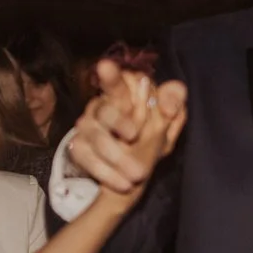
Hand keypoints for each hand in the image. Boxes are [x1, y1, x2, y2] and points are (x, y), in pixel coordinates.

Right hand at [70, 61, 186, 196]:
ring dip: (117, 157)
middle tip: (134, 136)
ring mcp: (87, 128)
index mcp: (123, 95)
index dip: (112, 75)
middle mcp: (100, 107)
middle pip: (104, 109)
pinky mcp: (78, 148)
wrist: (130, 171)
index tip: (108, 68)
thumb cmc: (149, 137)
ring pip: (95, 137)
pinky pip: (88, 160)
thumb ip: (173, 103)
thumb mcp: (167, 123)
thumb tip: (174, 95)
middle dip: (119, 122)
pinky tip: (124, 183)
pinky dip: (107, 173)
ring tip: (138, 174)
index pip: (117, 80)